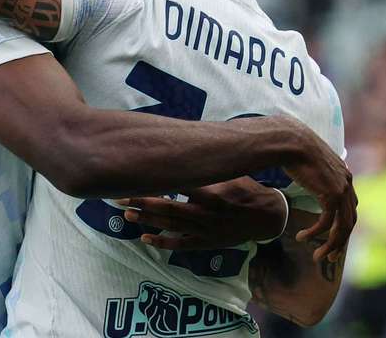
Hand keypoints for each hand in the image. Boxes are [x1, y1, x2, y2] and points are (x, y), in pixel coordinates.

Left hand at [115, 176, 287, 249]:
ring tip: (127, 214)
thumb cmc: (246, 188)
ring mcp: (204, 230)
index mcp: (210, 192)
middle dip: (142, 202)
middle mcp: (205, 212)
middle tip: (118, 198)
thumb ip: (208, 164)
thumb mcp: (230, 172)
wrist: (267, 217)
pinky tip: (145, 238)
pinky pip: (181, 244)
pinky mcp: (206, 243)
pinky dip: (163, 242)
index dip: (153, 181)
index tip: (134, 176)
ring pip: (171, 226)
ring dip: (148, 220)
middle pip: (168, 208)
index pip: (176, 185)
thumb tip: (186, 141)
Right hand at [283, 139, 355, 263]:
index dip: (343, 226)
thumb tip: (303, 175)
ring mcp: (342, 190)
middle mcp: (348, 184)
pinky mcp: (331, 195)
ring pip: (342, 227)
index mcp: (345, 177)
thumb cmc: (295, 149)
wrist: (292, 141)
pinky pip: (326, 222)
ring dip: (330, 245)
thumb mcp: (310, 163)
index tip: (333, 238)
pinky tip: (303, 237)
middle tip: (330, 257)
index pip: (351, 209)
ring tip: (318, 257)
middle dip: (340, 242)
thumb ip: (314, 173)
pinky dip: (315, 233)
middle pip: (350, 222)